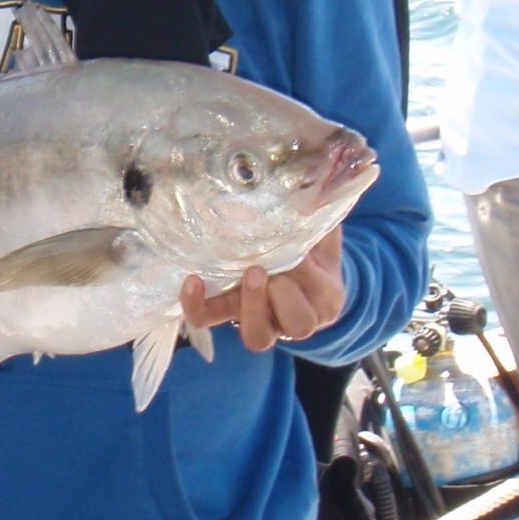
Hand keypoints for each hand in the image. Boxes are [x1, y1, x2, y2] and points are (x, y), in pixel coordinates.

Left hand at [179, 228, 346, 353]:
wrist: (297, 271)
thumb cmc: (312, 247)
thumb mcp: (322, 230)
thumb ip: (320, 213)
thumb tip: (312, 182)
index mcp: (326, 298)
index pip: (322, 293)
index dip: (306, 269)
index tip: (296, 245)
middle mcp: (300, 320)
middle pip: (297, 324)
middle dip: (281, 295)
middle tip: (266, 267)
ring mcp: (264, 323)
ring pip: (258, 337)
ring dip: (250, 305)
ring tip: (247, 273)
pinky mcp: (229, 315)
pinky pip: (209, 320)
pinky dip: (198, 305)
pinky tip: (192, 281)